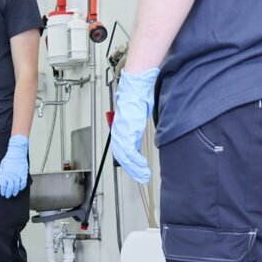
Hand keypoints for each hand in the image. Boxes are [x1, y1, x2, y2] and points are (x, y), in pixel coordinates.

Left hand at [0, 134, 28, 197]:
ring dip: (15, 191)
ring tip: (14, 194)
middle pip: (10, 186)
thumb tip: (1, 182)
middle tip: (8, 196)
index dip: (3, 190)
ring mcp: (18, 174)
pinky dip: (22, 186)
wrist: (17, 152)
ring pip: (17, 185)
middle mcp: (11, 174)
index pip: (3, 184)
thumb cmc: (9, 158)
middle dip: (8, 192)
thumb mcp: (2, 166)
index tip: (3, 193)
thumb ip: (2, 174)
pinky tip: (20, 189)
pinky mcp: (24, 173)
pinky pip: (23, 182)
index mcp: (5, 172)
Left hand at [111, 68, 159, 183]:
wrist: (137, 85)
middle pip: (122, 156)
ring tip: (143, 175)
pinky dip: (135, 161)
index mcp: (121, 128)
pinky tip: (142, 166)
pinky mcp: (126, 130)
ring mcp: (122, 130)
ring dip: (134, 168)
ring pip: (124, 156)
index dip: (129, 161)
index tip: (137, 169)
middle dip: (131, 169)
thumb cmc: (138, 95)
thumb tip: (137, 136)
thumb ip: (135, 127)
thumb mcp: (138, 115)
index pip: (123, 149)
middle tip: (140, 177)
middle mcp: (119, 130)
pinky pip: (128, 151)